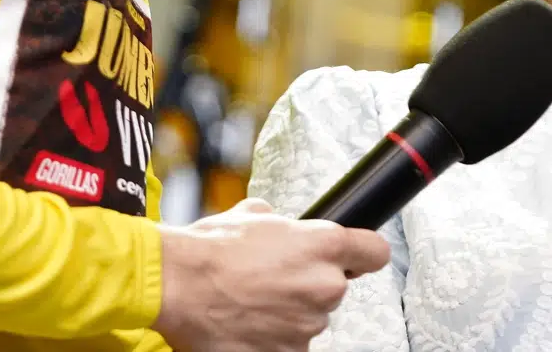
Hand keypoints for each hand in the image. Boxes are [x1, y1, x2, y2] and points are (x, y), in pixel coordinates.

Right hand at [152, 198, 389, 351]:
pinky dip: (272, 339)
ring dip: (288, 314)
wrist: (176, 284)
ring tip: (251, 302)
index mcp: (324, 245)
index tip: (355, 258)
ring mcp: (307, 326)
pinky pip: (288, 346)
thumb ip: (283, 224)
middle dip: (308, 285)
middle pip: (333, 289)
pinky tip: (246, 324)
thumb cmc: (210, 249)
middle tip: (272, 279)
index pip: (374, 252)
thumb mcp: (252, 214)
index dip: (362, 254)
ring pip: (308, 319)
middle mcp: (324, 286)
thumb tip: (284, 229)